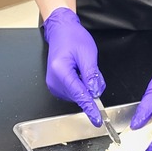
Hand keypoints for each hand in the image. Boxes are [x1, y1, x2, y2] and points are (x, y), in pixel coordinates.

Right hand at [43, 7, 104, 124]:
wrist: (61, 31)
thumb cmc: (72, 38)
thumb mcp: (88, 54)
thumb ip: (92, 75)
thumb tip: (95, 92)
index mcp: (61, 71)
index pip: (79, 95)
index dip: (90, 108)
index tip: (97, 119)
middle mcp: (54, 81)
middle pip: (79, 95)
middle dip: (90, 88)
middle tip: (91, 69)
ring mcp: (54, 84)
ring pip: (77, 95)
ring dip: (86, 86)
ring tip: (83, 67)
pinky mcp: (56, 86)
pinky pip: (73, 92)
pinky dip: (80, 85)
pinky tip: (79, 72)